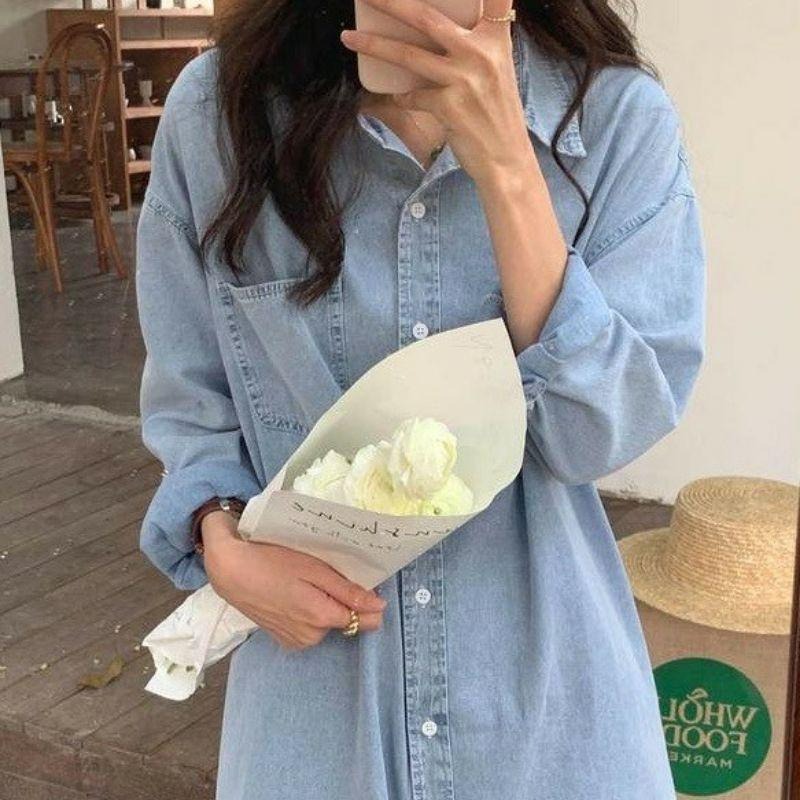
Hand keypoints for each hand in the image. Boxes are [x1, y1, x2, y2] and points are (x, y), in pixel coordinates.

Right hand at [200, 511, 387, 649]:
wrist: (229, 570)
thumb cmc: (272, 561)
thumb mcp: (313, 569)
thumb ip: (347, 591)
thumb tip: (380, 607)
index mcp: (322, 618)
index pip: (365, 620)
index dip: (368, 601)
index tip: (360, 581)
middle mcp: (311, 637)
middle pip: (345, 619)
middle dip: (342, 599)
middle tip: (324, 574)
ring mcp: (296, 640)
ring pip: (327, 623)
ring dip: (324, 605)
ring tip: (305, 581)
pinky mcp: (283, 638)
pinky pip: (309, 627)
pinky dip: (308, 612)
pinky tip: (294, 593)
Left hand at [340, 0, 536, 185]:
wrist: (506, 158)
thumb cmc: (497, 112)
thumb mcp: (497, 68)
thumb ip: (476, 44)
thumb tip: (433, 28)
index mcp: (496, 38)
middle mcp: (481, 53)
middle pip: (426, 16)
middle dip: (391, 2)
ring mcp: (463, 79)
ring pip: (408, 54)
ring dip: (373, 45)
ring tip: (349, 38)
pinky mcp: (449, 106)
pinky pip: (410, 96)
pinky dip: (400, 97)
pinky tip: (395, 98)